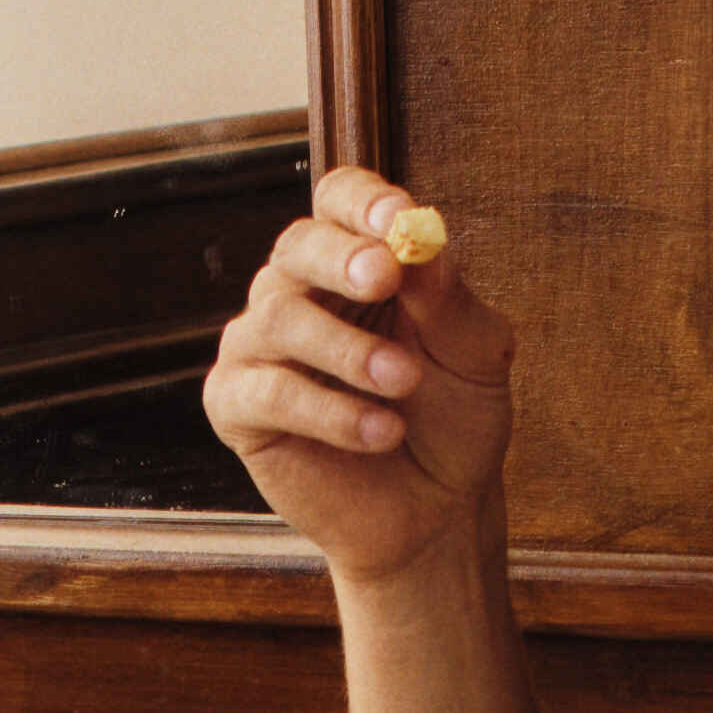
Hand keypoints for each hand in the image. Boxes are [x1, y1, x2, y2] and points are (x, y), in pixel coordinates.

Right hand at [208, 168, 518, 589]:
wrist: (434, 511)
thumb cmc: (453, 421)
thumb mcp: (475, 357)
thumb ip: (450, 301)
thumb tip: (422, 243)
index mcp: (357, 262)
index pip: (340, 201)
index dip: (363, 203)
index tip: (400, 223)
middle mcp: (299, 292)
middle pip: (297, 244)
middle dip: (342, 258)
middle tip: (385, 278)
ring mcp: (261, 347)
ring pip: (278, 317)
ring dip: (347, 348)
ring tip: (404, 384)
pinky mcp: (237, 406)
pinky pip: (266, 392)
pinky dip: (328, 411)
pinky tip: (381, 432)